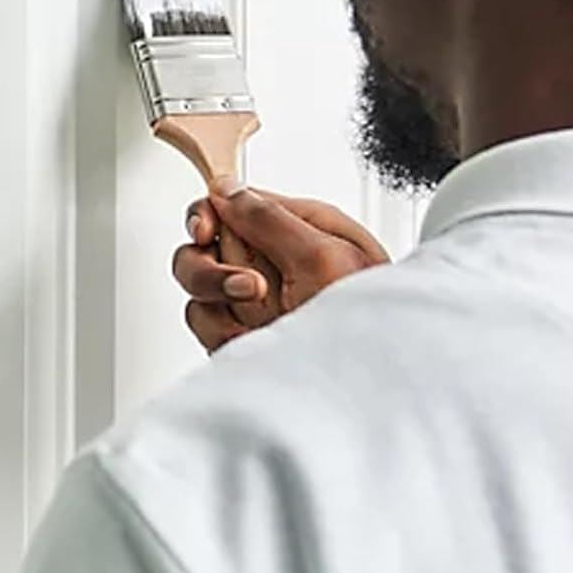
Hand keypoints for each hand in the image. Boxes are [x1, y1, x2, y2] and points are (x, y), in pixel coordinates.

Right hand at [172, 182, 389, 352]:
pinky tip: (254, 341)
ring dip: (223, 309)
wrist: (371, 382)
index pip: (231, 203)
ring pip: (201, 291)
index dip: (208, 215)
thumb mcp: (324, 259)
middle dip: (214, 272)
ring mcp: (257, 299)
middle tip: (250, 290)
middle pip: (204, 247)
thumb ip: (271, 220)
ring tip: (261, 323)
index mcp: (299, 226)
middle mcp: (274, 258)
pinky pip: (208, 325)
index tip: (206, 233)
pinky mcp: (245, 331)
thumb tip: (227, 190)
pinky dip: (224, 336)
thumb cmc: (369, 324)